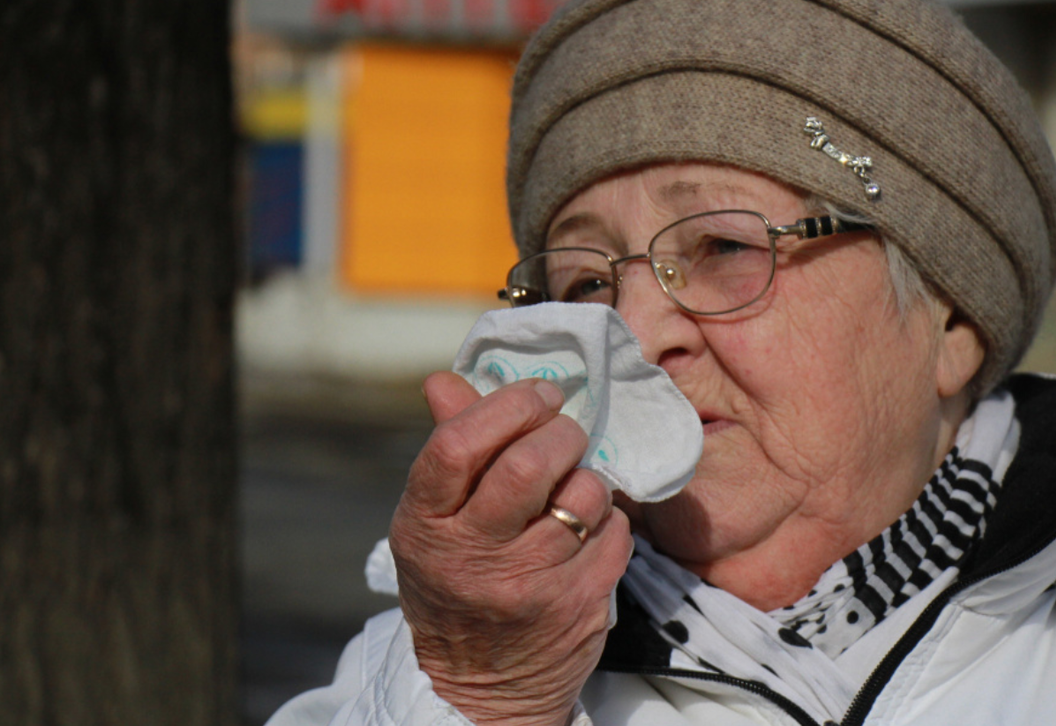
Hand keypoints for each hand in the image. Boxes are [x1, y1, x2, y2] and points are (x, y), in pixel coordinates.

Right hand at [391, 372, 631, 725]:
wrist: (480, 690)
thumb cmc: (456, 584)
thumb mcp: (433, 523)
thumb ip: (449, 449)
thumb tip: (443, 379)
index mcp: (425, 524)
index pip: (457, 445)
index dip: (507, 406)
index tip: (539, 396)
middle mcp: (472, 555)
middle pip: (528, 464)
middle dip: (560, 433)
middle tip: (566, 433)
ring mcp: (528, 583)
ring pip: (583, 494)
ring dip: (588, 480)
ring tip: (573, 491)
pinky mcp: (578, 604)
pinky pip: (615, 531)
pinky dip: (610, 520)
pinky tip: (589, 532)